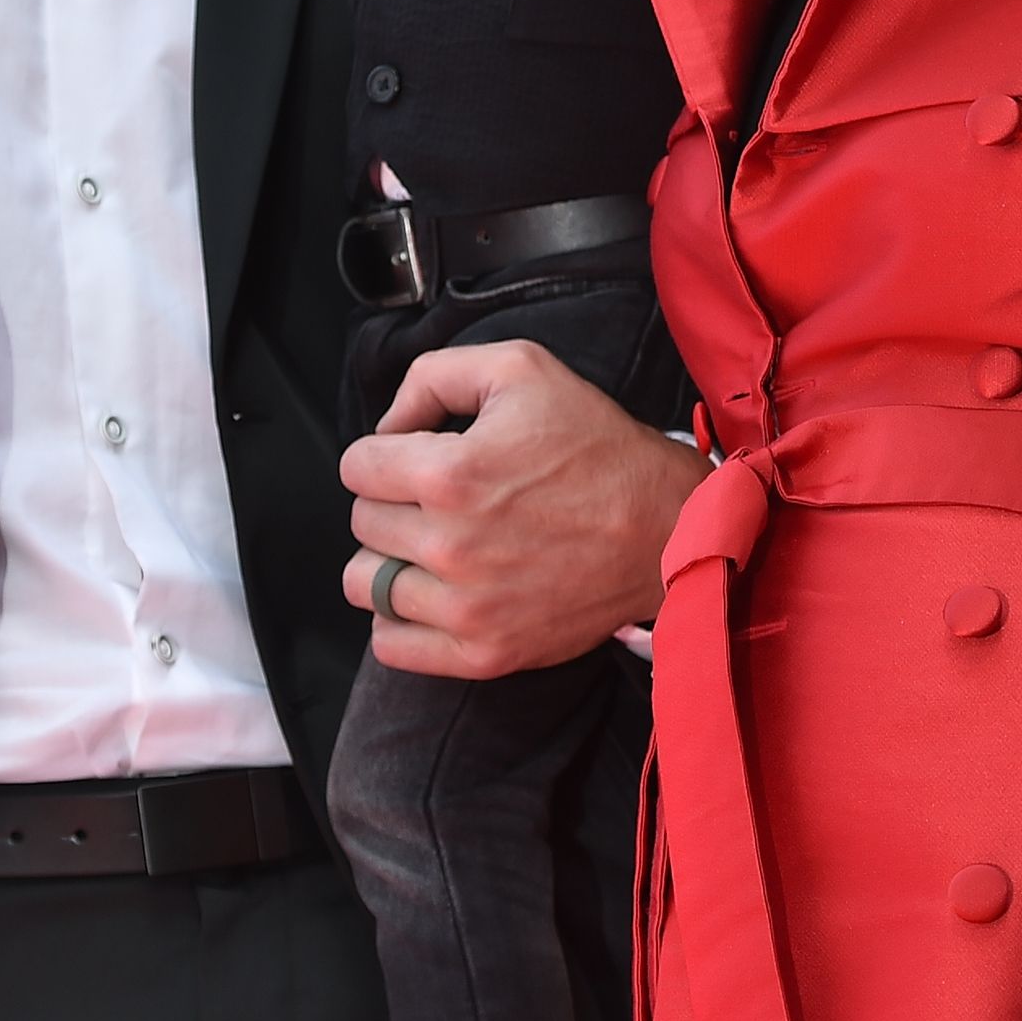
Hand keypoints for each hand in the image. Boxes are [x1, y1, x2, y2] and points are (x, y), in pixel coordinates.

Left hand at [341, 340, 706, 678]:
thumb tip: (388, 424)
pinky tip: (434, 592)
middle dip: (391, 500)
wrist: (666, 527)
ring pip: (366, 585)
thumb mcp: (521, 367)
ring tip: (433, 544)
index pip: (356, 466)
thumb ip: (434, 375)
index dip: (385, 451)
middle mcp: (451, 545)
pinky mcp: (486, 652)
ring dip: (390, 560)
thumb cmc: (598, 446)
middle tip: (438, 496)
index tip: (419, 454)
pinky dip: (400, 621)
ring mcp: (467, 607)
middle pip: (362, 522)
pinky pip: (393, 646)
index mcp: (451, 473)